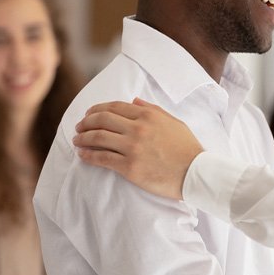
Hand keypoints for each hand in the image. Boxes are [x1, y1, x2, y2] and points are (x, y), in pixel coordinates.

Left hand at [73, 98, 202, 199]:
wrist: (196, 173)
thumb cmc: (188, 148)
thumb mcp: (174, 122)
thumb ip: (153, 109)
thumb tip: (134, 101)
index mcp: (148, 115)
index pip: (115, 107)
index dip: (97, 110)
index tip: (89, 114)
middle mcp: (138, 128)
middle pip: (101, 120)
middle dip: (86, 122)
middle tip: (79, 127)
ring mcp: (132, 148)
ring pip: (98, 138)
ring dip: (83, 138)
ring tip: (77, 140)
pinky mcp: (129, 167)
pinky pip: (102, 158)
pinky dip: (88, 155)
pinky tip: (82, 155)